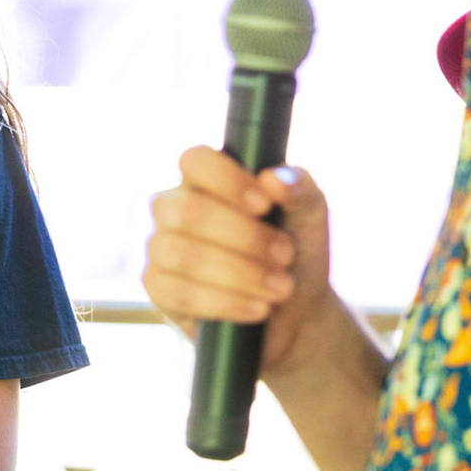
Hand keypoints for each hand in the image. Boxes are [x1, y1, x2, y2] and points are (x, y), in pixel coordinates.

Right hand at [143, 148, 333, 374]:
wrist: (298, 310)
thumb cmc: (297, 249)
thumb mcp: (310, 212)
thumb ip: (299, 186)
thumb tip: (273, 179)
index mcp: (206, 179)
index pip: (195, 160)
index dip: (228, 181)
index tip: (265, 205)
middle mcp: (174, 208)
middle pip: (188, 211)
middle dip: (245, 237)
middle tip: (286, 255)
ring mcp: (161, 249)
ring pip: (184, 255)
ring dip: (241, 273)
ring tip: (281, 287)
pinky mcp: (160, 290)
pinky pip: (181, 294)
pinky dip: (227, 302)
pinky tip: (259, 308)